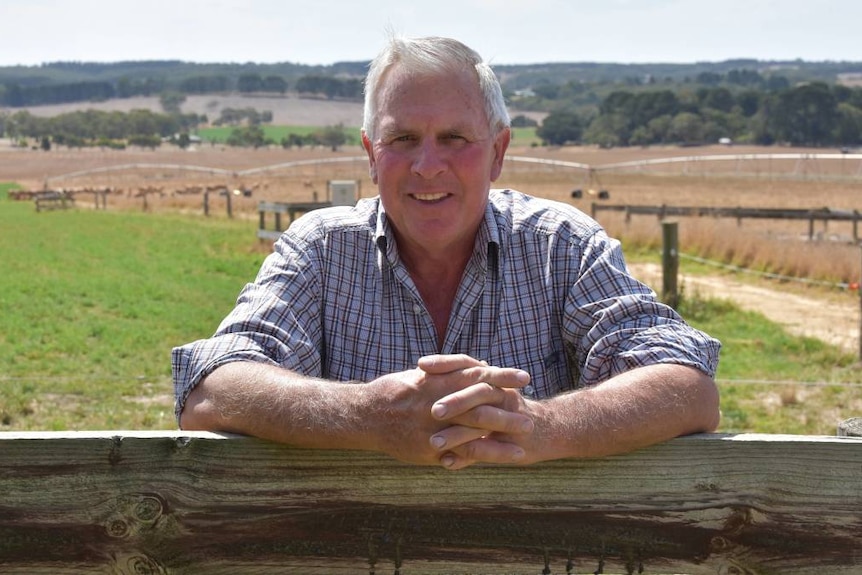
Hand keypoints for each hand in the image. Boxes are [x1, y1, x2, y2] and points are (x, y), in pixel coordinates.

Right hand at [366, 354, 530, 465]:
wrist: (366, 414)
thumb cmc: (396, 390)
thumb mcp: (425, 375)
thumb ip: (453, 371)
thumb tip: (482, 366)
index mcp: (439, 382)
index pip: (477, 376)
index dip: (502, 377)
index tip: (525, 377)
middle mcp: (439, 404)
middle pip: (480, 408)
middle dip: (507, 414)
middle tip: (529, 419)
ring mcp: (434, 428)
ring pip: (473, 435)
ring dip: (499, 440)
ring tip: (522, 444)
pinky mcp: (428, 448)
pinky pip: (458, 454)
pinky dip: (478, 457)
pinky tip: (496, 461)